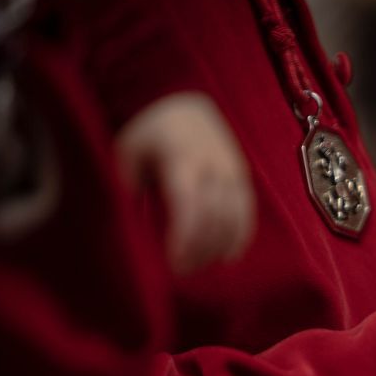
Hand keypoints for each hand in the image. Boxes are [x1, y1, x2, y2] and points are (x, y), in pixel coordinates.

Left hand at [116, 92, 254, 273]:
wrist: (184, 104)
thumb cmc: (150, 132)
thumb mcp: (128, 151)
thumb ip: (130, 187)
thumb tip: (135, 223)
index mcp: (183, 160)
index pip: (191, 207)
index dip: (185, 239)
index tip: (174, 263)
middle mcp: (214, 167)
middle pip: (215, 218)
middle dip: (200, 250)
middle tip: (183, 271)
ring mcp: (232, 172)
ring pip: (234, 219)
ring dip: (218, 248)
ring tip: (200, 266)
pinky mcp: (242, 178)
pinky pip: (247, 213)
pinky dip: (239, 238)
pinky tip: (227, 257)